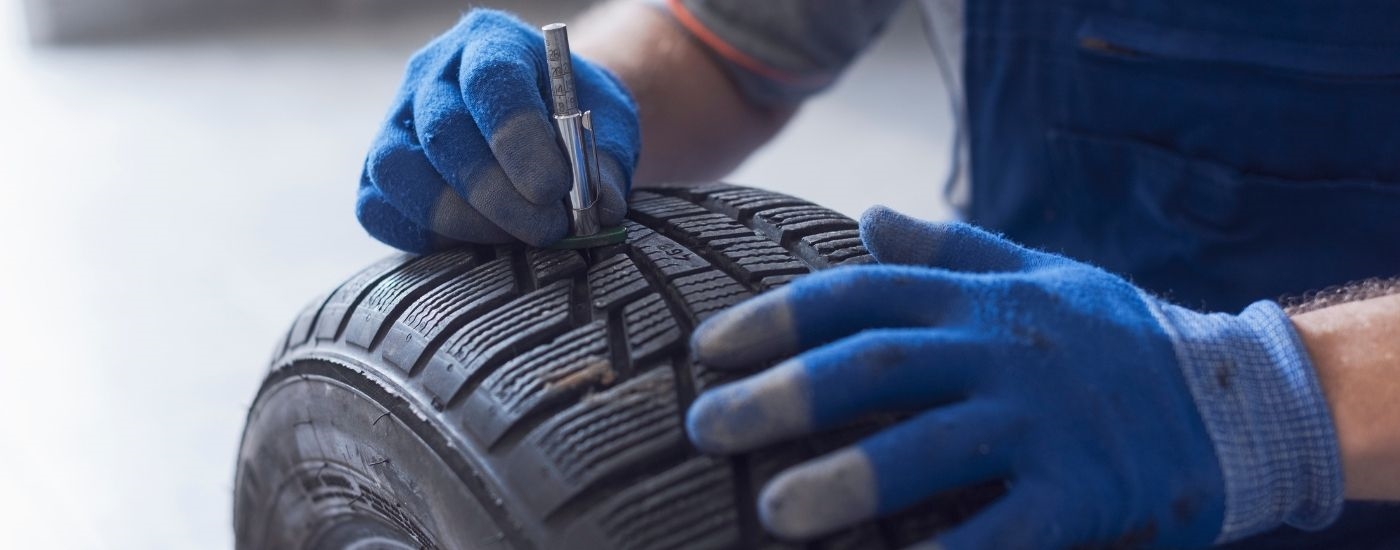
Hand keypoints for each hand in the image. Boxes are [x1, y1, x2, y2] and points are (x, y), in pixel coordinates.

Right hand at [356, 9, 638, 251]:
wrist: (544, 126)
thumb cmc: (574, 123)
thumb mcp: (606, 129)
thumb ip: (603, 166)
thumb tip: (601, 210)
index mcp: (492, 42)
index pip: (491, 79)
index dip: (518, 138)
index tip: (555, 188)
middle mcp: (433, 73)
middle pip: (444, 129)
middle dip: (497, 192)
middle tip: (546, 229)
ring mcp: (396, 120)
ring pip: (397, 169)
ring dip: (459, 217)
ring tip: (514, 239)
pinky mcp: (380, 172)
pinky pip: (377, 209)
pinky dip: (424, 235)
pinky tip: (478, 244)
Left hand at [685, 206, 1343, 547]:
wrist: (1241, 398)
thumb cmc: (1115, 339)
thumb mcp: (1038, 274)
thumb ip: (952, 249)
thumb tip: (870, 216)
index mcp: (980, 300)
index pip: (859, 294)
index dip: (775, 318)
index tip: (708, 348)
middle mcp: (1001, 352)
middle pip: (872, 366)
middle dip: (781, 396)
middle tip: (705, 429)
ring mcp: (1043, 422)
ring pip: (925, 448)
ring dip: (844, 482)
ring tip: (774, 514)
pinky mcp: (1085, 492)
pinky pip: (1004, 530)